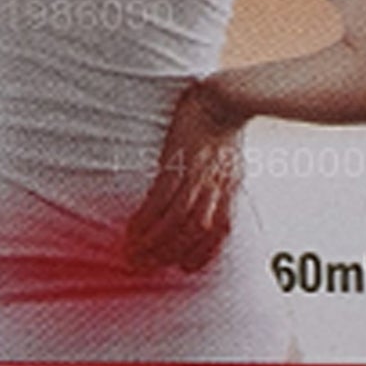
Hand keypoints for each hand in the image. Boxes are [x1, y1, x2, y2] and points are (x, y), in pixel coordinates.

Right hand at [125, 80, 245, 272]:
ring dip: (153, 241)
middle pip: (194, 233)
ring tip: (133, 253)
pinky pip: (160, 199)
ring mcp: (197, 177)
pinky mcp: (177, 163)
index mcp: (231, 190)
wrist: (223, 98)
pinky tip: (133, 228)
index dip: (202, 255)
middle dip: (169, 254)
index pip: (220, 234)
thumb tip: (211, 204)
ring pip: (176, 221)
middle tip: (145, 265)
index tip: (183, 267)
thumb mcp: (233, 162)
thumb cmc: (225, 127)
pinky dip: (146, 218)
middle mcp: (216, 189)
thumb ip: (223, 186)